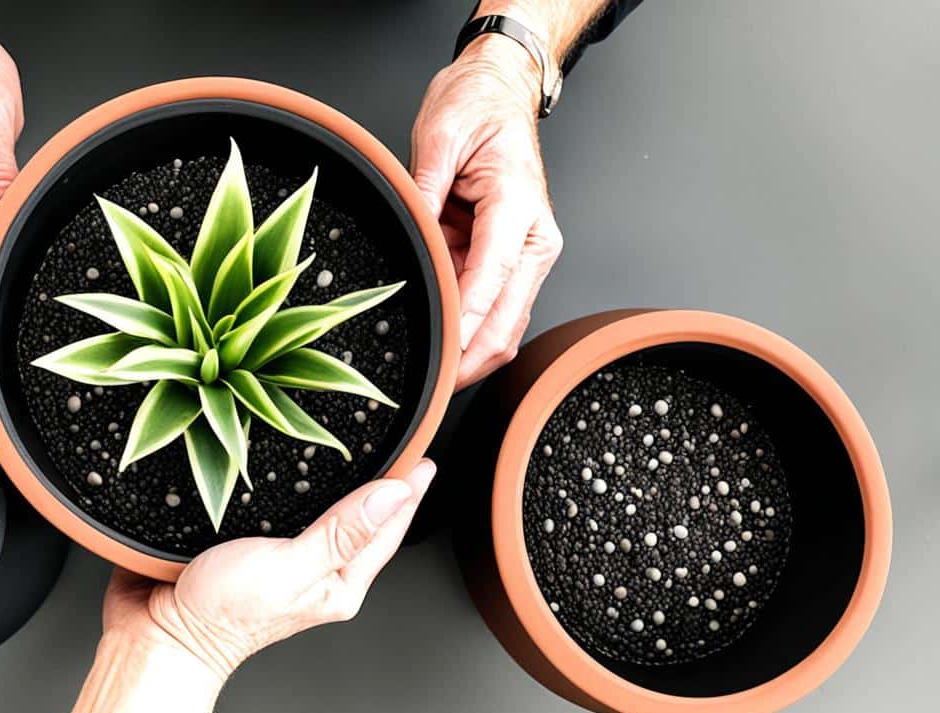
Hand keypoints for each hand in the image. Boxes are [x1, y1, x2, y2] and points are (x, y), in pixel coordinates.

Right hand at [102, 459, 436, 679]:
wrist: (158, 634)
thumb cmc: (220, 615)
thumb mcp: (289, 567)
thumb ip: (340, 533)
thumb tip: (392, 498)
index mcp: (339, 580)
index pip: (388, 527)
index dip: (408, 488)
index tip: (425, 453)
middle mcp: (318, 569)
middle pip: (362, 517)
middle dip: (381, 481)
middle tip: (399, 441)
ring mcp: (285, 557)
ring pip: (323, 510)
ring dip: (337, 479)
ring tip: (355, 445)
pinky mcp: (252, 543)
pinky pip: (283, 510)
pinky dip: (293, 487)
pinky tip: (290, 465)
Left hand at [411, 33, 563, 388]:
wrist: (499, 92)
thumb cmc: (477, 108)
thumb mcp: (437, 137)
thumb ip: (423, 192)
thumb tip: (411, 240)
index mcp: (518, 206)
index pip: (493, 276)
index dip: (468, 320)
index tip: (444, 351)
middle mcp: (533, 239)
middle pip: (507, 321)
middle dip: (471, 360)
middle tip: (433, 388)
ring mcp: (525, 254)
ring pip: (503, 327)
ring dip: (469, 353)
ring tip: (430, 377)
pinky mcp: (510, 261)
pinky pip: (491, 310)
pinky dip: (466, 332)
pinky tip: (438, 343)